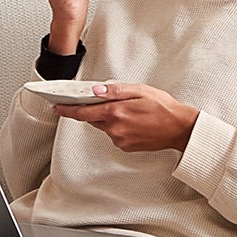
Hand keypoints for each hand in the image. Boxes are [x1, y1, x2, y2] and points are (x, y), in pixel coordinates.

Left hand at [53, 82, 199, 153]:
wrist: (180, 128)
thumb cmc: (163, 108)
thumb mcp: (140, 90)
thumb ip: (115, 90)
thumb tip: (95, 90)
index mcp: (115, 112)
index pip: (83, 112)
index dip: (67, 109)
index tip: (56, 107)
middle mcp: (114, 129)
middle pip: (92, 118)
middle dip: (92, 110)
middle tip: (100, 101)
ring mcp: (119, 140)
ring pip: (104, 126)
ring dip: (108, 118)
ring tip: (128, 110)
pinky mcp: (126, 147)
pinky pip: (114, 134)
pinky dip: (117, 126)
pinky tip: (133, 121)